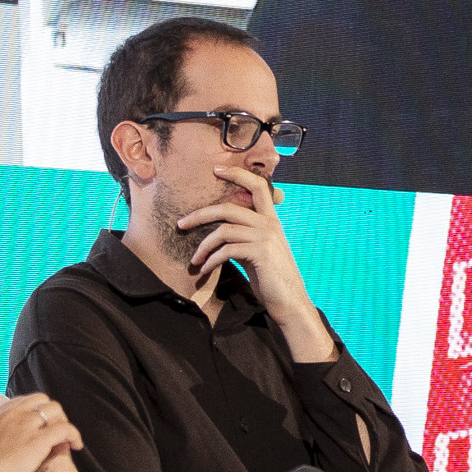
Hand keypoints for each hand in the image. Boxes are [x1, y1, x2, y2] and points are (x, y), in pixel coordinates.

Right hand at [0, 393, 80, 471]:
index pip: (23, 401)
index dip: (36, 411)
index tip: (40, 424)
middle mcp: (12, 415)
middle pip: (41, 400)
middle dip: (52, 414)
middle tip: (55, 432)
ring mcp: (25, 425)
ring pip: (55, 410)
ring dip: (63, 422)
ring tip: (66, 439)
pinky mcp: (38, 439)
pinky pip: (65, 429)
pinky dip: (74, 435)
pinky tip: (75, 445)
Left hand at [176, 164, 335, 360]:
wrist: (290, 302)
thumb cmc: (272, 279)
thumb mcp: (259, 252)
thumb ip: (245, 238)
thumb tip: (220, 234)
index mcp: (271, 220)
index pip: (258, 186)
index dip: (237, 174)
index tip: (216, 169)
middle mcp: (269, 224)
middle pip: (228, 207)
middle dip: (200, 214)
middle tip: (181, 224)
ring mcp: (265, 237)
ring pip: (223, 230)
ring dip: (203, 246)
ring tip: (195, 260)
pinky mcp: (260, 252)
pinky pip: (226, 250)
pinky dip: (211, 260)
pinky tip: (205, 270)